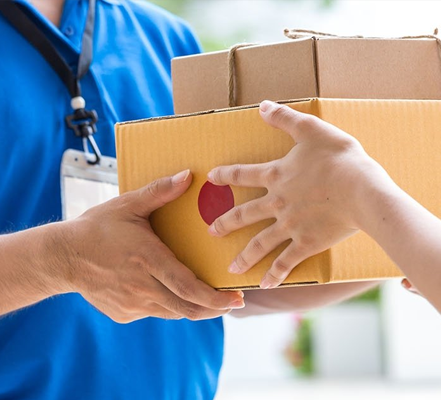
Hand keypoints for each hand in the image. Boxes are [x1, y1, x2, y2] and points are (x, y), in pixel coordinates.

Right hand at [58, 170, 244, 322]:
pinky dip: (169, 304)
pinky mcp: (124, 313)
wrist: (61, 257)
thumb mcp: (128, 205)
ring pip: (173, 312)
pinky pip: (155, 312)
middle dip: (214, 308)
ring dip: (194, 307)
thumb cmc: (97, 228)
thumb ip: (160, 192)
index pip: (188, 288)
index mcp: (148, 260)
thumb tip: (189, 175)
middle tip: (233, 302)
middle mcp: (142, 287)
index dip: (214, 298)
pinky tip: (172, 291)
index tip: (236, 299)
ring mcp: (132, 304)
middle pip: (187, 308)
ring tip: (210, 297)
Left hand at [207, 100, 392, 288]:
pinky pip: (286, 262)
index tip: (211, 178)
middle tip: (211, 232)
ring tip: (231, 269)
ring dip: (244, 256)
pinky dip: (275, 275)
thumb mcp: (312, 129)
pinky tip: (265, 285)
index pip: (243, 174)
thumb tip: (262, 106)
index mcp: (277, 175)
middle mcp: (277, 203)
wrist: (362, 191)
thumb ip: (285, 118)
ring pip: (260, 243)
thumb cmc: (340, 158)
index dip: (226, 175)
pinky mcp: (306, 244)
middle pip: (244, 214)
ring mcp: (290, 226)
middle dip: (226, 223)